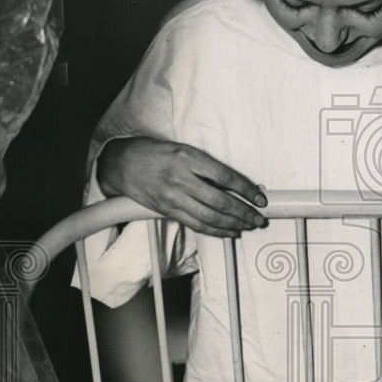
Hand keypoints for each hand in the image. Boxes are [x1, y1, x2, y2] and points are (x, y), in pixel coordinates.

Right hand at [97, 136, 267, 237]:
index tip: (259, 197)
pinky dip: (216, 231)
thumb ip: (206, 166)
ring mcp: (174, 197)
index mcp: (188, 158)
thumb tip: (234, 183)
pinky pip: (197, 224)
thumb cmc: (153, 153)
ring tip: (249, 226)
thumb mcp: (182, 150)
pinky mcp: (168, 211)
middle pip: (221, 201)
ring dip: (234, 224)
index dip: (246, 189)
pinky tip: (229, 232)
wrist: (122, 164)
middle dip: (244, 212)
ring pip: (210, 217)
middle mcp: (181, 179)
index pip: (225, 177)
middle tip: (259, 217)